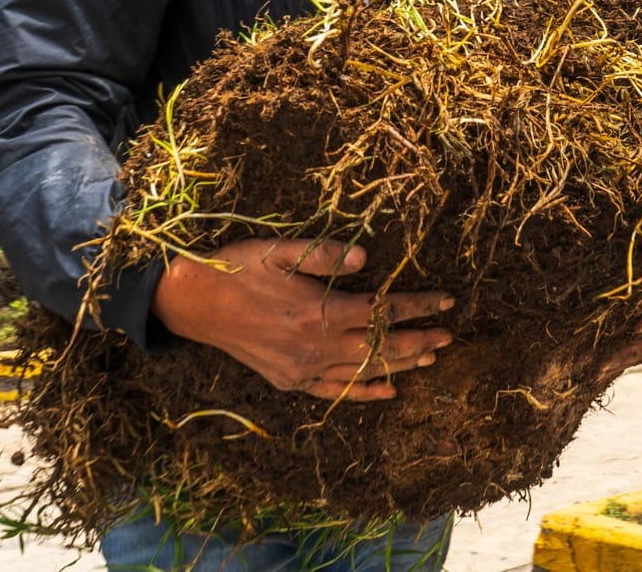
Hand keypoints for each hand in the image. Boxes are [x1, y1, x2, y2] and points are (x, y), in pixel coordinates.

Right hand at [151, 237, 452, 400]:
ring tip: (430, 358)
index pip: (383, 311)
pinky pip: (335, 391)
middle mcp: (316, 346)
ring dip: (400, 365)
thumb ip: (324, 254)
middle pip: (382, 346)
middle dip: (420, 341)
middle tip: (450, 337)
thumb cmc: (237, 268)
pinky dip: (364, 391)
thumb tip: (367, 256)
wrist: (192, 303)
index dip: (419, 306)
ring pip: (364, 370)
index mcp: (319, 311)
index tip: (447, 301)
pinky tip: (387, 390)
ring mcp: (303, 368)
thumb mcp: (278, 250)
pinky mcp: (289, 380)